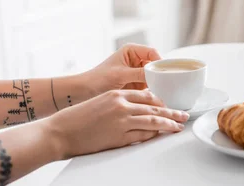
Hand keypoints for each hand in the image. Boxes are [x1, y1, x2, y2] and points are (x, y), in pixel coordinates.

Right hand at [44, 89, 187, 158]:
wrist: (60, 132)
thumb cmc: (76, 119)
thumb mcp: (100, 103)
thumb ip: (120, 104)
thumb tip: (138, 111)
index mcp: (116, 94)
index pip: (146, 95)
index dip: (161, 101)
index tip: (169, 105)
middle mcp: (121, 104)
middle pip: (154, 107)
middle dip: (171, 111)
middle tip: (183, 115)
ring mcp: (121, 120)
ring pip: (153, 120)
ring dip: (169, 123)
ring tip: (179, 126)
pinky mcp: (119, 135)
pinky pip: (143, 134)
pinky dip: (154, 134)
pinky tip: (162, 134)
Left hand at [84, 43, 161, 94]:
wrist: (84, 93)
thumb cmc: (97, 79)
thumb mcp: (121, 75)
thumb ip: (141, 74)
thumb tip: (159, 76)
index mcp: (132, 51)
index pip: (153, 53)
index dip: (160, 62)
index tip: (165, 73)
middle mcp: (136, 60)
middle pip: (156, 65)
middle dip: (160, 74)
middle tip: (164, 84)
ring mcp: (138, 73)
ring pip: (155, 76)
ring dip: (157, 84)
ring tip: (160, 91)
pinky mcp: (137, 85)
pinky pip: (150, 86)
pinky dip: (152, 91)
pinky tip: (154, 96)